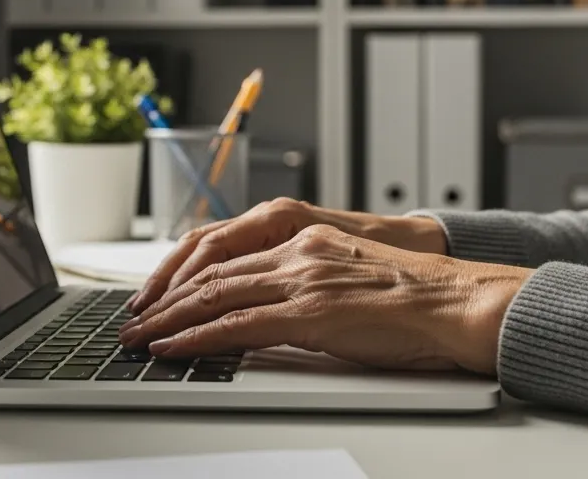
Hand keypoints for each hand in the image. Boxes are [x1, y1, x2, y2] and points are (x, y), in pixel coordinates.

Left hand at [129, 198, 447, 313]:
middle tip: (131, 321)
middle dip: (164, 299)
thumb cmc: (415, 300)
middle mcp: (298, 251)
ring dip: (168, 319)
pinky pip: (238, 324)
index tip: (158, 297)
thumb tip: (274, 313)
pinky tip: (173, 348)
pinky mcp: (310, 312)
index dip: (185, 277)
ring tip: (138, 339)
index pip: (228, 254)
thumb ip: (309, 285)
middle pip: (211, 272)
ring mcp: (302, 280)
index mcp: (306, 238)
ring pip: (215, 295)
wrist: (457, 303)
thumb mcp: (350, 279)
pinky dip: (197, 337)